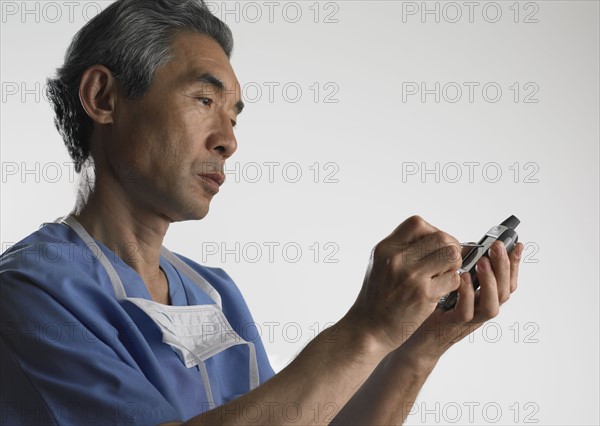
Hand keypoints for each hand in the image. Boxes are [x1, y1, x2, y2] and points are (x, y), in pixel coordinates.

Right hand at [347, 216, 463, 352]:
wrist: (368, 328)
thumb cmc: (377, 296)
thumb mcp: (380, 263)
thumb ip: (401, 248)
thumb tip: (435, 236)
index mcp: (385, 248)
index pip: (418, 223)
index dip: (432, 231)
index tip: (434, 245)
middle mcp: (397, 259)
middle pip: (441, 237)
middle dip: (451, 247)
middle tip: (448, 260)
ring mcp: (411, 276)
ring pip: (451, 255)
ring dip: (453, 264)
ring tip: (444, 274)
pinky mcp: (424, 294)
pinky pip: (453, 279)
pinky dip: (452, 284)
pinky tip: (441, 290)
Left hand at [401, 240, 523, 359]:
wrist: (415, 336)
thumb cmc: (433, 305)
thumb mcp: (451, 281)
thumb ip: (463, 266)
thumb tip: (473, 244)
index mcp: (484, 298)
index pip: (508, 281)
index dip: (514, 263)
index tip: (517, 243)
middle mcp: (482, 309)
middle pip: (505, 290)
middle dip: (504, 267)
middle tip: (498, 246)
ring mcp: (469, 319)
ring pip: (491, 305)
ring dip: (490, 282)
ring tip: (483, 261)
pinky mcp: (452, 325)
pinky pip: (466, 312)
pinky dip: (467, 295)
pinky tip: (462, 278)